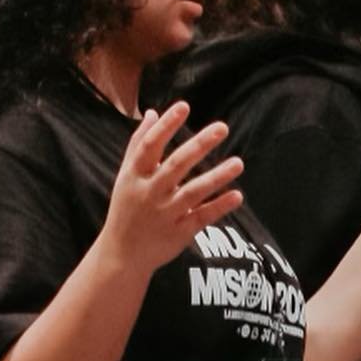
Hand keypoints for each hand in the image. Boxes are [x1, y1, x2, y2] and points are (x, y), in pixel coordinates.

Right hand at [101, 102, 243, 274]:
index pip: (149, 146)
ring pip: (193, 192)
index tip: (184, 106)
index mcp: (135, 176)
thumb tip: (151, 113)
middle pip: (176, 165)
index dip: (166, 126)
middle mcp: (150, 193)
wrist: (122, 254)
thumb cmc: (126, 209)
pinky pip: (202, 218)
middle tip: (222, 127)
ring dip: (217, 177)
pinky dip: (219, 207)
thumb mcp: (126, 176)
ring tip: (239, 163)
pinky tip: (237, 195)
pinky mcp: (179, 233)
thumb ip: (138, 144)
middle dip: (199, 145)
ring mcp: (165, 214)